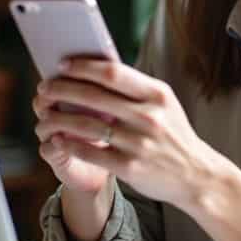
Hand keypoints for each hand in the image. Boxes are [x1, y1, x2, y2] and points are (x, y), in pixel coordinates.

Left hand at [32, 58, 220, 209]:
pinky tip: (57, 139)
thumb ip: (136, 89)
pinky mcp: (130, 167)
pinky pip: (91, 152)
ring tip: (44, 114)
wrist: (196, 176)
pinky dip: (70, 144)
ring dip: (60, 118)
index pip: (113, 72)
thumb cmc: (173, 135)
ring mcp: (140, 143)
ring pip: (88, 125)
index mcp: (157, 95)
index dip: (84, 66)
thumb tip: (98, 68)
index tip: (62, 64)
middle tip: (44, 87)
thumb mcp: (164, 105)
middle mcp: (149, 117)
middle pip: (95, 96)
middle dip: (63, 89)